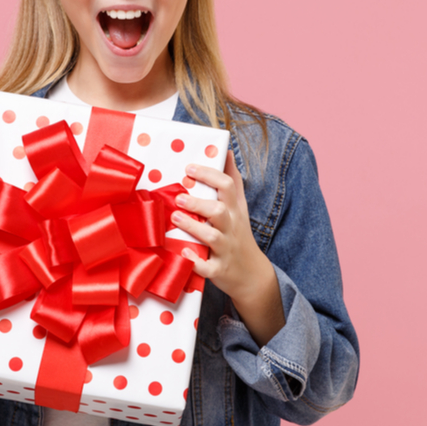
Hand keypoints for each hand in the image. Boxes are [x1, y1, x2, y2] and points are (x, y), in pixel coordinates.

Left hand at [171, 151, 284, 345]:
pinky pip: (208, 267)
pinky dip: (196, 262)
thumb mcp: (240, 207)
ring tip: (174, 217)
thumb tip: (226, 150)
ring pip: (212, 237)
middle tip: (179, 197)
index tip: (190, 168)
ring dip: (193, 227)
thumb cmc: (239, 234)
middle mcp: (231, 227)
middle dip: (199, 204)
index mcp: (234, 210)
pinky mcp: (219, 270)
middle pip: (219, 211)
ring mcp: (226, 249)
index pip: (228, 187)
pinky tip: (183, 253)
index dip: (210, 175)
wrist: (252, 275)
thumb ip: (232, 180)